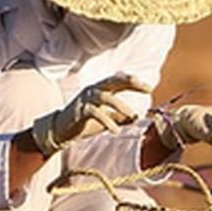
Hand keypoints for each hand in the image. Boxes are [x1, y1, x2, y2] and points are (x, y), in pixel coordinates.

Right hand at [30, 73, 151, 154]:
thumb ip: (120, 117)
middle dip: (129, 81)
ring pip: (105, 97)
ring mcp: (86, 99)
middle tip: (143, 86)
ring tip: (132, 114)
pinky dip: (106, 121)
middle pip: (113, 80)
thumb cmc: (86, 122)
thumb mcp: (107, 119)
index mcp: (101, 89)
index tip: (149, 88)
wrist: (61, 130)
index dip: (135, 83)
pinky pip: (94, 113)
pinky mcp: (79, 111)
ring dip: (120, 105)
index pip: (120, 80)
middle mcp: (94, 90)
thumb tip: (137, 117)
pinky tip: (116, 130)